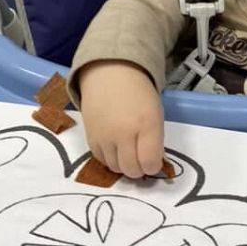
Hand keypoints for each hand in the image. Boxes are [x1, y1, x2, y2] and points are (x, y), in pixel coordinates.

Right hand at [78, 60, 163, 178]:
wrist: (110, 74)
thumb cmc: (139, 94)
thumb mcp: (156, 114)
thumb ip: (155, 140)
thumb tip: (152, 164)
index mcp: (147, 124)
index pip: (150, 162)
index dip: (154, 166)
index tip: (153, 160)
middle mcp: (124, 132)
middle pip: (132, 170)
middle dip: (139, 169)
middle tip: (141, 158)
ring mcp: (105, 136)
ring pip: (116, 168)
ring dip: (124, 164)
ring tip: (128, 150)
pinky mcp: (90, 137)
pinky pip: (102, 160)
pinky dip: (110, 158)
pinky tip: (115, 146)